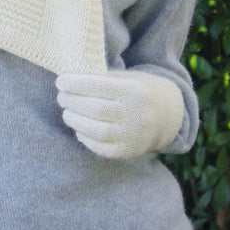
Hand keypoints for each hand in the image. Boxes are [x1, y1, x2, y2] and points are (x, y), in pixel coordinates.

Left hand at [56, 69, 183, 158]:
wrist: (169, 115)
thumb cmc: (140, 90)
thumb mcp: (128, 78)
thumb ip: (103, 78)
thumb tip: (70, 78)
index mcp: (136, 90)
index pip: (99, 86)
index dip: (76, 83)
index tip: (60, 81)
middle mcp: (137, 114)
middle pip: (95, 109)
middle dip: (72, 102)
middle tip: (61, 97)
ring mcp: (134, 135)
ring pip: (96, 130)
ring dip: (75, 120)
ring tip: (67, 112)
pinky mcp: (129, 151)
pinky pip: (101, 147)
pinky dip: (85, 138)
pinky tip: (79, 128)